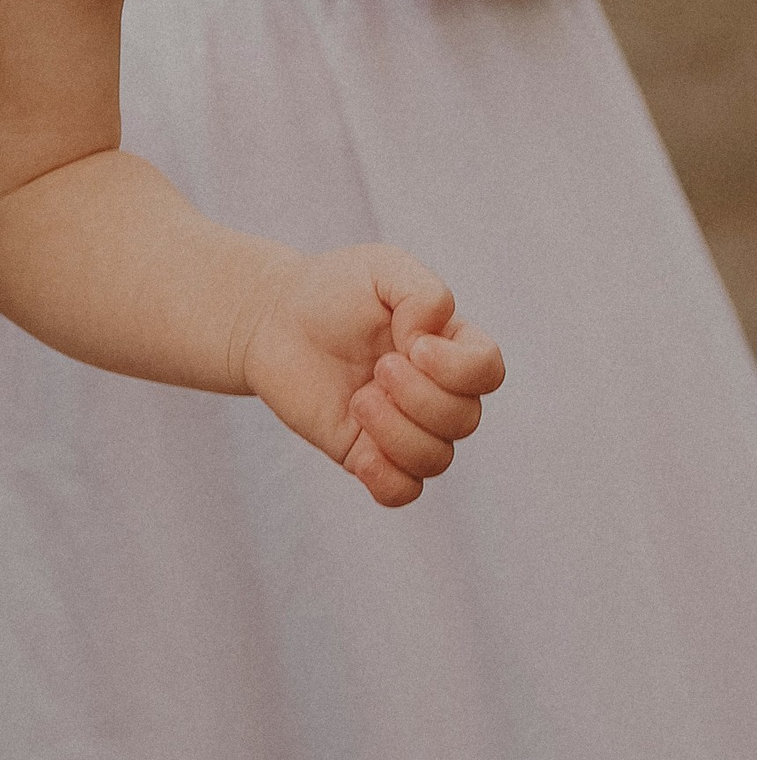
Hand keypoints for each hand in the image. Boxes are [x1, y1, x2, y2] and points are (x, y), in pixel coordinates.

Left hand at [238, 245, 505, 505]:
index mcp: (450, 347)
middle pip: (465, 420)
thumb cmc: (331, 290)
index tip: (410, 343)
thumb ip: (424, 294)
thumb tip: (432, 339)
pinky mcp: (366, 452)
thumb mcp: (382, 269)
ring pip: (436, 459)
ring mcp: (402, 426)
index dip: (458, 368)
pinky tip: (361, 452)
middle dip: (419, 396)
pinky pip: (402, 491)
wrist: (271, 318)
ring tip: (359, 398)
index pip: (488, 372)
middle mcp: (436, 392)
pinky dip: (387, 478)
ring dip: (397, 431)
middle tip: (376, 367)